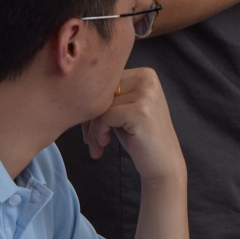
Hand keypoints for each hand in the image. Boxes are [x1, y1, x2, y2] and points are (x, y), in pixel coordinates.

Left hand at [82, 67, 185, 184]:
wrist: (164, 164)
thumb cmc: (140, 138)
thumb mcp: (125, 109)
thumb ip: (109, 96)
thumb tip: (75, 90)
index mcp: (145, 74)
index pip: (106, 81)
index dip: (92, 104)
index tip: (89, 127)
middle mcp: (147, 79)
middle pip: (102, 91)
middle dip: (90, 117)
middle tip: (89, 140)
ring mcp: (146, 94)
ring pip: (101, 104)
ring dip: (92, 128)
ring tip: (96, 145)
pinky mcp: (140, 111)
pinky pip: (105, 116)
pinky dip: (99, 132)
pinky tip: (104, 144)